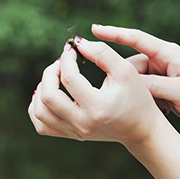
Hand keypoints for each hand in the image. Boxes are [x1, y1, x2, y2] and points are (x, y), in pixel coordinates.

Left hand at [28, 38, 166, 147]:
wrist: (142, 130)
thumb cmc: (136, 97)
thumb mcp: (125, 70)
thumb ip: (102, 52)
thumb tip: (77, 43)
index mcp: (97, 108)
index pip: (68, 79)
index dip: (66, 59)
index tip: (71, 50)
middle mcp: (83, 123)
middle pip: (48, 96)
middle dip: (49, 73)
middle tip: (61, 62)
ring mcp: (75, 132)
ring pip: (40, 112)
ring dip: (41, 89)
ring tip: (54, 77)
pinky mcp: (71, 135)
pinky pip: (42, 125)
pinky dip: (38, 108)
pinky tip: (48, 93)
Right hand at [91, 24, 179, 129]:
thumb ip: (154, 85)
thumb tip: (128, 81)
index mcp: (167, 53)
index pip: (135, 38)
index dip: (114, 33)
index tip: (94, 28)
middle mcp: (160, 59)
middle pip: (130, 65)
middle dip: (128, 81)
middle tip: (138, 97)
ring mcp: (158, 72)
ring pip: (133, 80)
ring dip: (140, 94)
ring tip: (160, 107)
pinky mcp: (157, 85)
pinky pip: (140, 90)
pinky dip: (145, 100)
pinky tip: (161, 109)